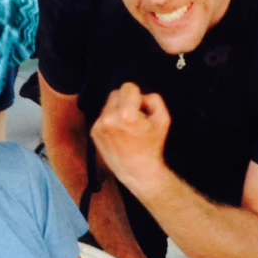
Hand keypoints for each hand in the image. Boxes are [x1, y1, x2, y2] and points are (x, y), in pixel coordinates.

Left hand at [90, 83, 170, 197]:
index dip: (137, 96)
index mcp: (126, 114)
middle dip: (126, 101)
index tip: (141, 109)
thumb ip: (154, 99)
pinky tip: (119, 134)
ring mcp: (99, 126)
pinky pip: (103, 116)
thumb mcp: (163, 119)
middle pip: (116, 93)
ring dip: (117, 110)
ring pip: (108, 104)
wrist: (137, 171)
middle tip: (135, 118)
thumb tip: (140, 96)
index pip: (128, 86)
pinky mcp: (93, 132)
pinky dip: (111, 120)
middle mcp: (109, 118)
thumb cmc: (152, 146)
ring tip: (127, 127)